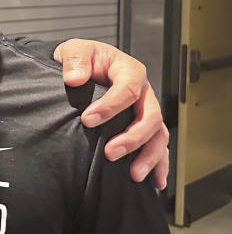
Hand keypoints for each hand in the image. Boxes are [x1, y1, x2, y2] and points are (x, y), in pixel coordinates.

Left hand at [53, 39, 167, 189]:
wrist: (79, 68)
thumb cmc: (80, 59)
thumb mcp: (74, 50)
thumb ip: (75, 60)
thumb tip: (74, 78)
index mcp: (128, 70)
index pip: (128, 89)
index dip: (110, 106)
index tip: (87, 120)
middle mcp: (143, 93)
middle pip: (149, 116)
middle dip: (133, 137)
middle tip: (110, 153)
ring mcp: (145, 111)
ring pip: (157, 135)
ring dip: (149, 156)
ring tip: (133, 174)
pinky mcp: (141, 127)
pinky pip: (157, 146)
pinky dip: (159, 164)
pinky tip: (154, 183)